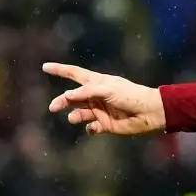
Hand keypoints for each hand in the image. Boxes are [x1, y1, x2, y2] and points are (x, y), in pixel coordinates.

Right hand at [43, 63, 165, 135]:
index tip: (45, 67)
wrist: (150, 113)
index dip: (60, 70)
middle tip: (53, 107)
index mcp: (97, 83)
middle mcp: (96, 96)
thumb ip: (87, 92)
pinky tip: (94, 127)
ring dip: (74, 115)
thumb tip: (67, 96)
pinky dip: (90, 128)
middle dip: (62, 101)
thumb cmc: (131, 95)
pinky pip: (91, 127)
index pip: (74, 74)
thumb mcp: (107, 89)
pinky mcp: (106, 125)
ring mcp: (100, 111)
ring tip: (75, 118)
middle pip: (72, 97)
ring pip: (79, 113)